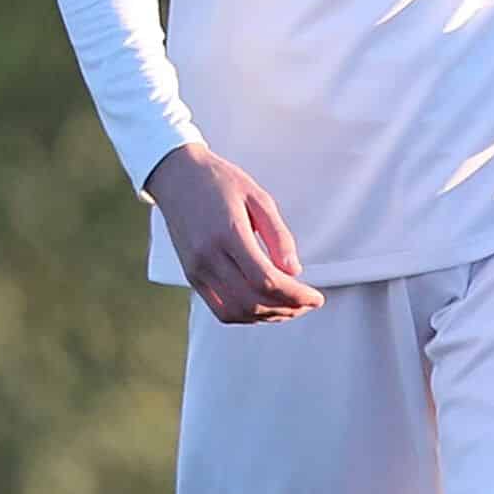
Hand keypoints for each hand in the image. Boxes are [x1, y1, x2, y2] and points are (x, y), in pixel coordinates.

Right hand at [143, 144, 325, 323]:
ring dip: (268, 316)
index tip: (316, 297)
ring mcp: (197, 270)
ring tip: (291, 307)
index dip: (295, 295)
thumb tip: (294, 271)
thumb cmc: (219, 181)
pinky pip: (220, 310)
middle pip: (253, 300)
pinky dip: (246, 316)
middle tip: (308, 303)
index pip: (265, 279)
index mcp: (228, 233)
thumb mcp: (258, 197)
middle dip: (288, 308)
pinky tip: (264, 307)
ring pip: (237, 311)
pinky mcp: (191, 276)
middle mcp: (209, 257)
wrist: (177, 176)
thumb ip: (278, 235)